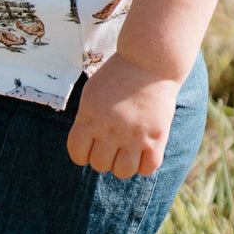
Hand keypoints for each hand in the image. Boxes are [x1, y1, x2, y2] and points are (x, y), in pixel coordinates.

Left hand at [66, 54, 177, 178]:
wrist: (149, 61)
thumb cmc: (117, 76)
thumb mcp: (91, 93)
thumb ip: (86, 120)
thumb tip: (84, 149)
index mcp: (90, 116)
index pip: (77, 153)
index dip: (82, 154)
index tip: (91, 147)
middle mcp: (110, 128)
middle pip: (100, 165)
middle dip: (104, 157)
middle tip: (112, 145)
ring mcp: (134, 134)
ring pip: (123, 172)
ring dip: (123, 164)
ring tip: (128, 150)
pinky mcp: (156, 137)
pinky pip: (148, 168)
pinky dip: (144, 165)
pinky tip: (144, 151)